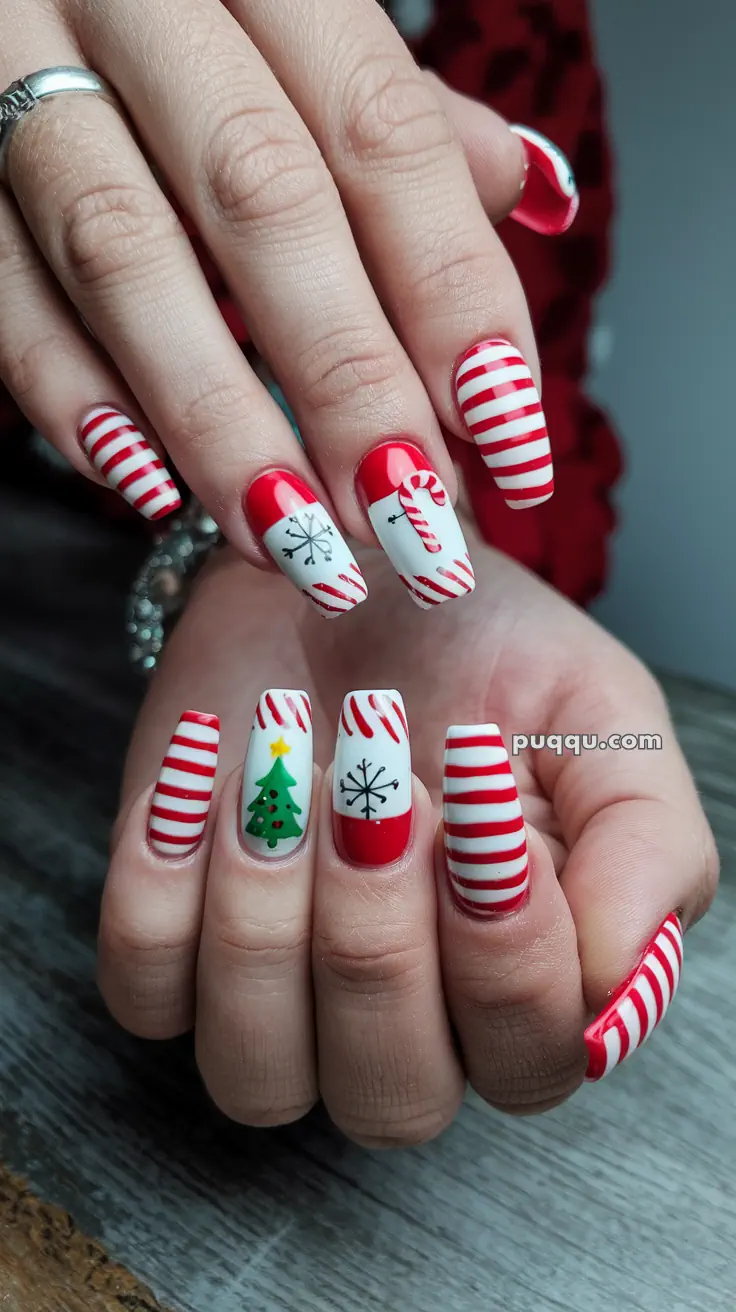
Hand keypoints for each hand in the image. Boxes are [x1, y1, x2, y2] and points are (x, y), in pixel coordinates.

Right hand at [0, 0, 575, 613]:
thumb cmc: (197, 29)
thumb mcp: (309, 36)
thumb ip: (406, 121)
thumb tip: (533, 198)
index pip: (382, 134)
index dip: (452, 292)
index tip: (506, 432)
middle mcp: (142, 8)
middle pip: (262, 200)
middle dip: (347, 379)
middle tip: (407, 519)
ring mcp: (20, 73)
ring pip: (122, 255)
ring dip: (217, 418)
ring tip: (296, 539)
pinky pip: (2, 290)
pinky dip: (72, 396)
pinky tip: (148, 486)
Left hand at [98, 530, 717, 1143]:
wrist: (344, 571)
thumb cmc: (482, 652)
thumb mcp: (603, 719)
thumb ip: (644, 850)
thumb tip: (612, 991)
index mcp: (529, 986)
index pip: (531, 1057)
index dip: (505, 947)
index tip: (481, 796)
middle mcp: (407, 1025)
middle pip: (392, 1095)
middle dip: (377, 934)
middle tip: (378, 781)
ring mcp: (279, 1002)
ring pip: (258, 1072)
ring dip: (267, 913)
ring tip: (285, 764)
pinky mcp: (172, 949)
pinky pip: (145, 993)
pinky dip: (163, 882)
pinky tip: (203, 777)